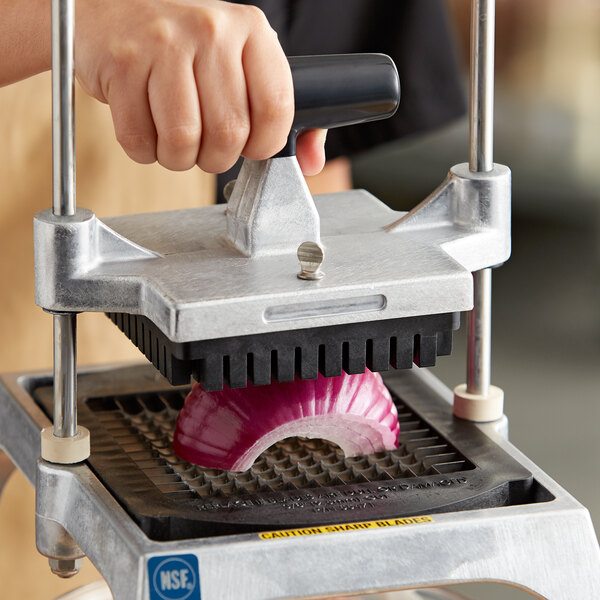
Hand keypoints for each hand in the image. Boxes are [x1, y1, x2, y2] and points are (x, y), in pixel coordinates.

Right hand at [75, 0, 324, 173]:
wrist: (116, 5)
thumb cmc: (186, 44)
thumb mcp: (243, 62)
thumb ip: (279, 113)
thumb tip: (310, 161)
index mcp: (251, 31)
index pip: (276, 108)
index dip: (264, 145)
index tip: (251, 148)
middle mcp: (210, 31)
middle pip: (228, 133)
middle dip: (217, 158)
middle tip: (207, 148)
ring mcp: (162, 44)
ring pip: (182, 141)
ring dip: (179, 158)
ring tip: (177, 142)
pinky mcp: (122, 63)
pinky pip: (139, 138)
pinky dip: (145, 150)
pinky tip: (148, 131)